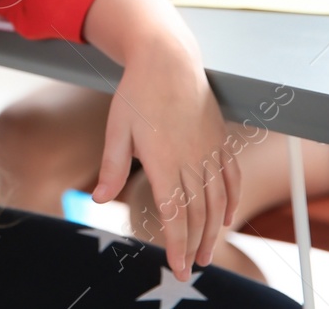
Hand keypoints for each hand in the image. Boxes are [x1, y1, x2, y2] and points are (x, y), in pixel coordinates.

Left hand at [94, 35, 239, 279]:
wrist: (167, 60)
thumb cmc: (137, 93)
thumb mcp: (116, 129)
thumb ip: (112, 168)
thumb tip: (98, 199)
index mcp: (163, 160)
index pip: (175, 214)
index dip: (177, 244)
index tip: (178, 266)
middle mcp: (191, 159)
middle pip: (198, 214)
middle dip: (195, 245)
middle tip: (191, 268)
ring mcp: (209, 150)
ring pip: (217, 201)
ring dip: (214, 230)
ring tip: (207, 252)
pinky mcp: (220, 139)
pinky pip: (231, 177)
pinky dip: (231, 201)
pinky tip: (227, 218)